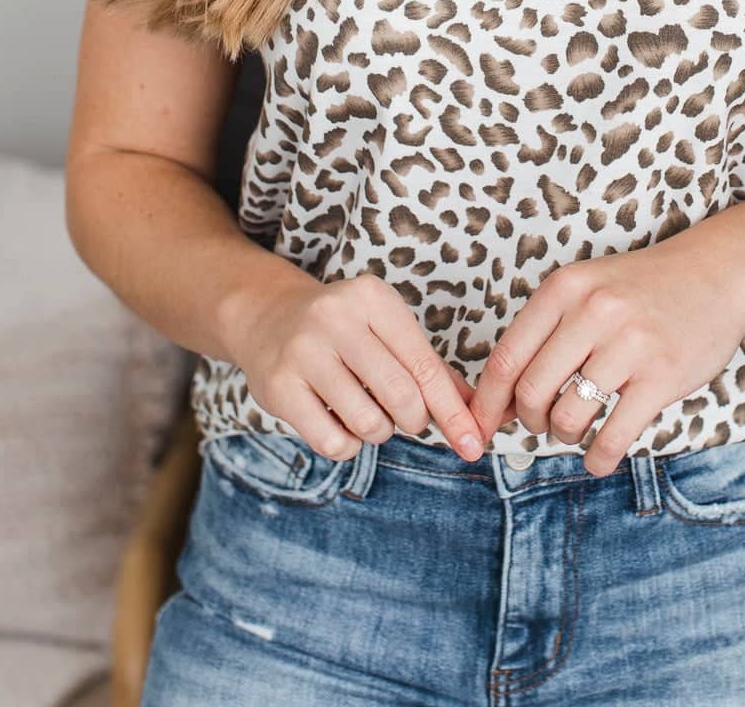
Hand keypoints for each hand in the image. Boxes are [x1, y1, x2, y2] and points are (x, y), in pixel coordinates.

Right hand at [227, 269, 486, 461]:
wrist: (267, 317)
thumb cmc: (343, 329)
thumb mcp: (387, 329)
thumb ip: (430, 368)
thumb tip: (476, 413)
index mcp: (372, 298)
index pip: (424, 364)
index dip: (453, 410)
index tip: (474, 444)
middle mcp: (336, 318)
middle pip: (401, 395)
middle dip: (414, 420)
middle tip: (407, 417)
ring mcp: (304, 352)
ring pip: (368, 422)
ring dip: (379, 431)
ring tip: (367, 411)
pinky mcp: (279, 388)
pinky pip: (333, 442)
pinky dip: (348, 445)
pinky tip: (340, 422)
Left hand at [466, 232, 744, 476]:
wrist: (716, 274)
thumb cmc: (641, 290)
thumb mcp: (586, 289)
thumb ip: (544, 334)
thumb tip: (498, 399)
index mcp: (565, 288)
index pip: (506, 359)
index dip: (487, 404)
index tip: (480, 428)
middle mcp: (592, 312)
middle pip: (531, 392)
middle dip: (529, 421)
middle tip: (543, 424)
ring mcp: (629, 344)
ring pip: (568, 417)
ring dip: (564, 437)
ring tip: (575, 431)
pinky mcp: (662, 376)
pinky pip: (613, 436)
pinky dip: (598, 459)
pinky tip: (599, 459)